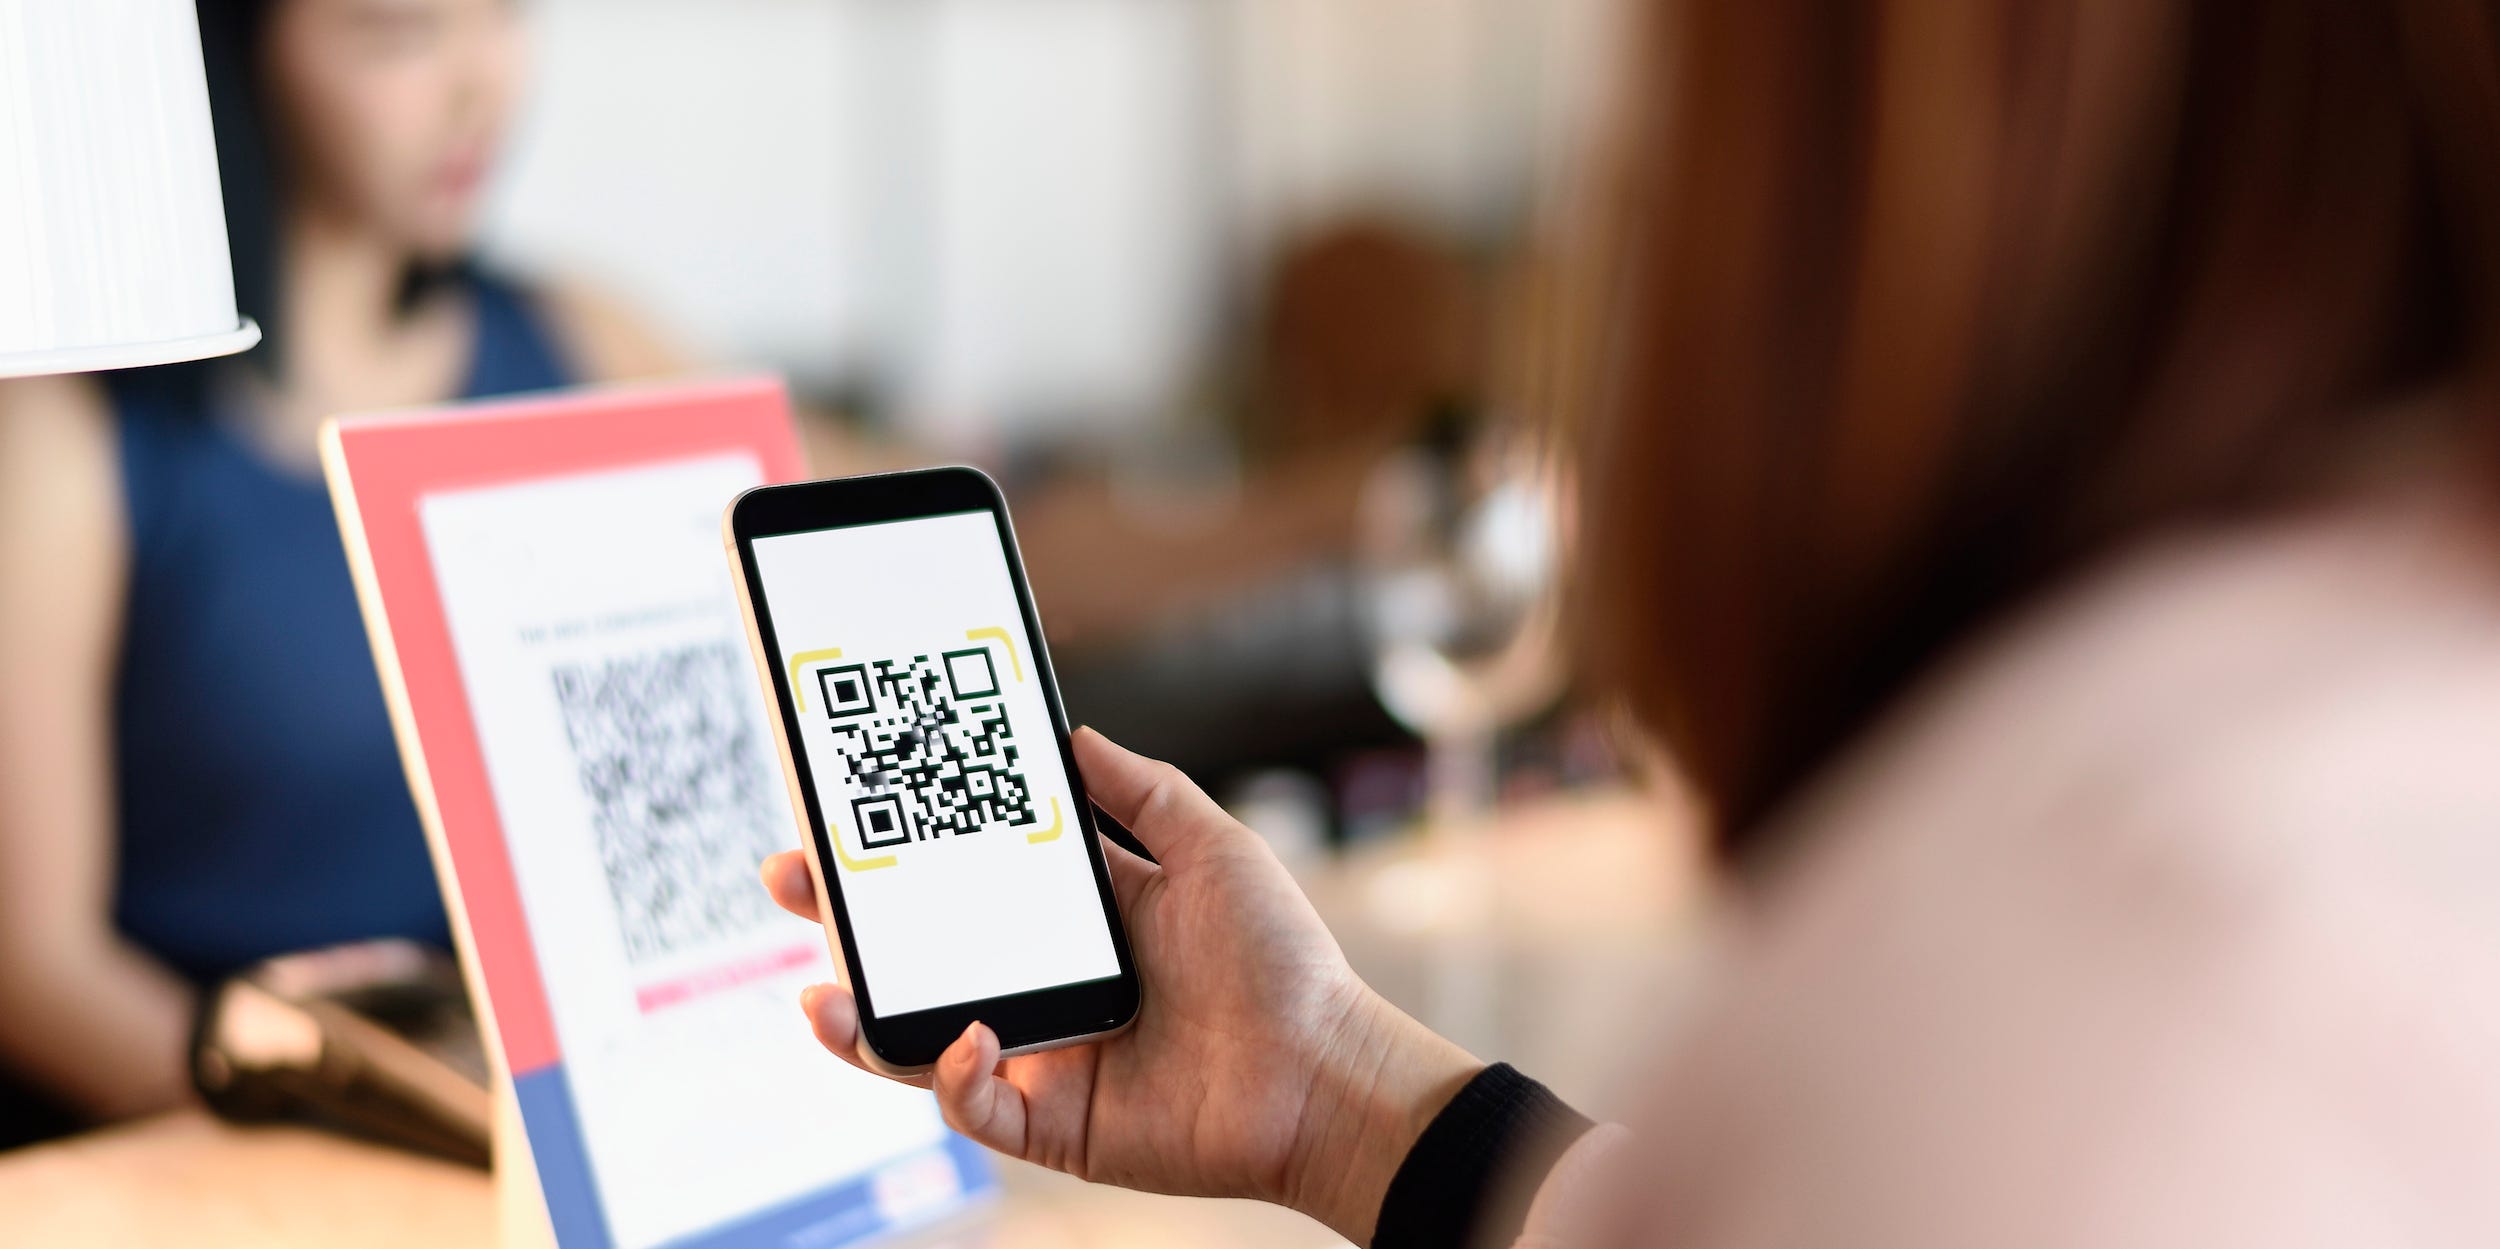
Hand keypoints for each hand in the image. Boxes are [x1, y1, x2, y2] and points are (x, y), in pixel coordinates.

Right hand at [761, 727, 1480, 1242]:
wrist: (1327, 1070)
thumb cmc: (1281, 960)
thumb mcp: (1209, 846)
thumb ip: (1139, 791)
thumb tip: (1070, 734)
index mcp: (1077, 920)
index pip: (967, 878)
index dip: (904, 849)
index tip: (849, 808)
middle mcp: (1047, 985)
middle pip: (921, 954)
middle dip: (845, 924)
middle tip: (792, 880)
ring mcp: (1042, 1055)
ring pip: (921, 1037)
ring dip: (859, 1016)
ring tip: (820, 986)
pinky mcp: (1053, 1122)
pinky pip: (975, 1101)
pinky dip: (955, 1072)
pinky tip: (972, 1035)